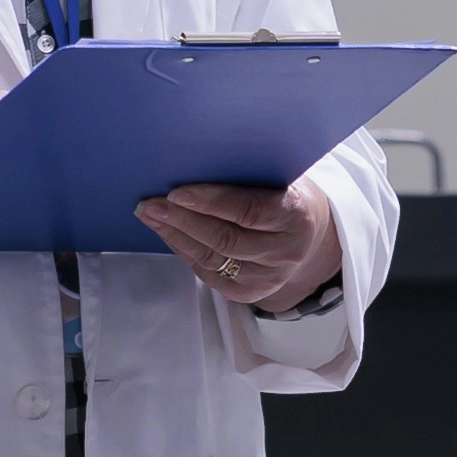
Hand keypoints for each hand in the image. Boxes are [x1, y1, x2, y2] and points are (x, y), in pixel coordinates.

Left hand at [140, 177, 340, 312]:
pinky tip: (167, 233)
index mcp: (297, 216)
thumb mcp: (277, 177)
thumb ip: (246, 174)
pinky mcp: (250, 293)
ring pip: (212, 258)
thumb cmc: (283, 194)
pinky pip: (208, 272)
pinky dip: (183, 251)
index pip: (248, 211)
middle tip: (151, 203)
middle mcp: (286, 252)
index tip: (177, 192)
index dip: (210, 202)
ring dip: (176, 236)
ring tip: (150, 216)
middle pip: (225, 239)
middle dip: (183, 220)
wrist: (305, 233)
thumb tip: (192, 162)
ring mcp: (268, 277)